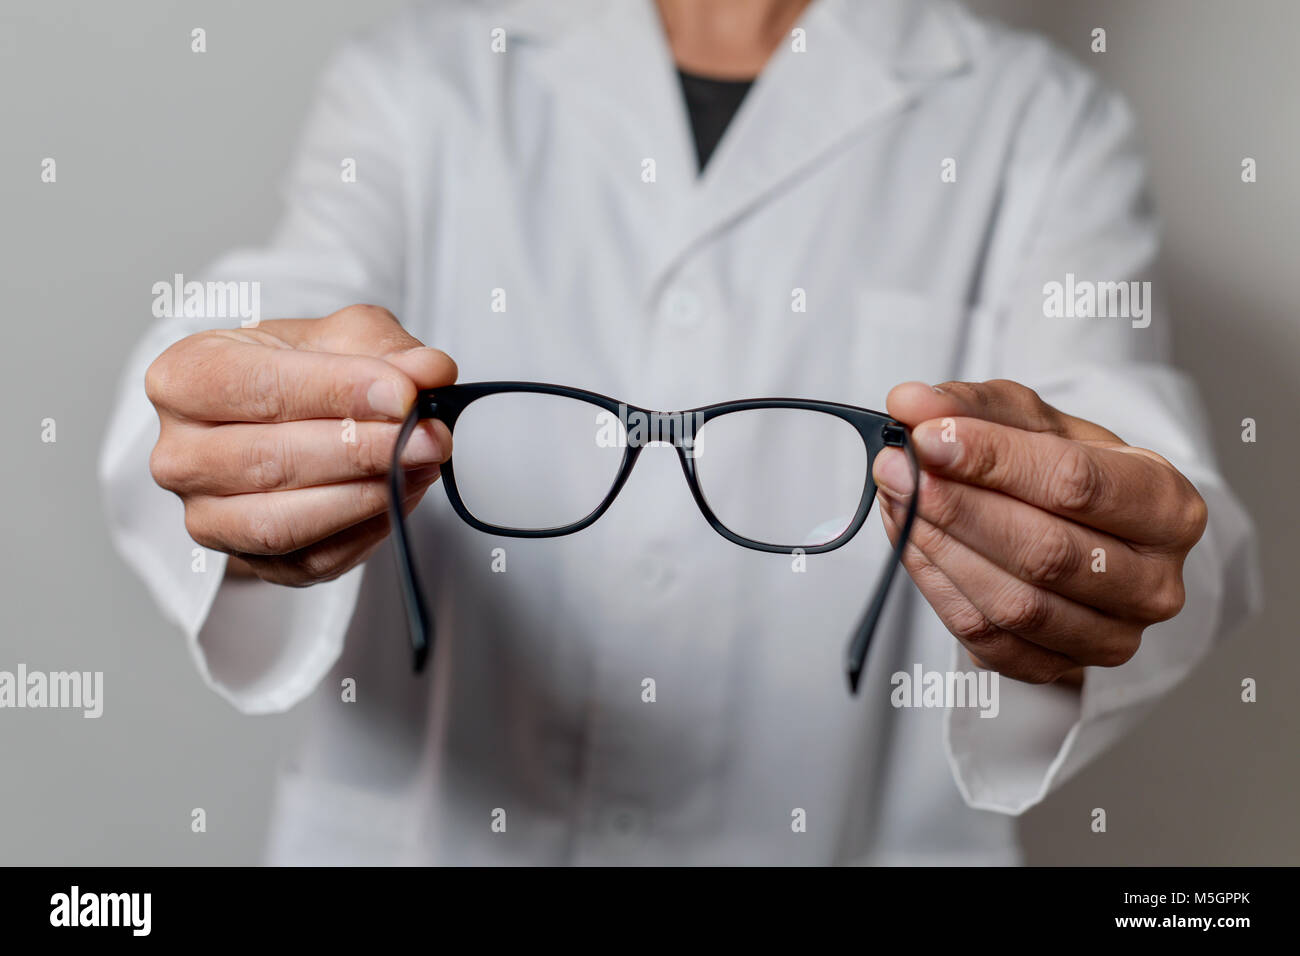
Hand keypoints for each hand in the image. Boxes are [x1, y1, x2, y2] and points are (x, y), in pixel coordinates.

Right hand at [145, 305, 456, 585]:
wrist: (283, 423)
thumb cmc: (299, 371)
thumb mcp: (342, 338)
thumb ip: (387, 349)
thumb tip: (431, 371)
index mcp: (184, 378)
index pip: (258, 387)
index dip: (337, 391)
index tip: (404, 394)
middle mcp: (180, 454)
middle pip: (270, 460)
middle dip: (362, 450)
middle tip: (429, 437)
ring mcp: (207, 516)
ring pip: (283, 522)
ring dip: (366, 496)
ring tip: (421, 465)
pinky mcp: (249, 561)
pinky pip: (310, 560)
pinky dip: (366, 531)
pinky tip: (400, 495)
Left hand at [872, 380, 1207, 684]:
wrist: (1077, 530)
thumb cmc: (1061, 469)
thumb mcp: (1026, 419)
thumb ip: (970, 407)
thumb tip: (909, 404)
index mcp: (1168, 505)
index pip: (1076, 483)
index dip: (994, 460)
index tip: (927, 437)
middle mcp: (1154, 581)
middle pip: (1045, 550)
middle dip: (957, 507)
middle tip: (898, 469)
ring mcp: (1112, 636)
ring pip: (1014, 604)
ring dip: (940, 548)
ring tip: (898, 499)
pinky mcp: (1060, 669)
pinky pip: (988, 639)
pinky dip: (937, 588)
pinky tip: (912, 542)